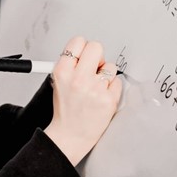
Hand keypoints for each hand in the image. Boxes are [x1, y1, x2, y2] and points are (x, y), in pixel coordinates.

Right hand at [43, 36, 122, 165]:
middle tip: (94, 67)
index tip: (84, 54)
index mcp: (63, 72)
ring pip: (109, 66)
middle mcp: (78, 79)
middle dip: (97, 56)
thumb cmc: (66, 110)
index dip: (83, 47)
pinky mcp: (109, 100)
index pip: (78, 42)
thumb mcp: (58, 82)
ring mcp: (95, 89)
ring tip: (96, 87)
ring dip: (105, 75)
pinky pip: (118, 82)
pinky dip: (113, 88)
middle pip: (96, 47)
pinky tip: (103, 96)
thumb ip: (70, 65)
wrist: (71, 135)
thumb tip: (85, 51)